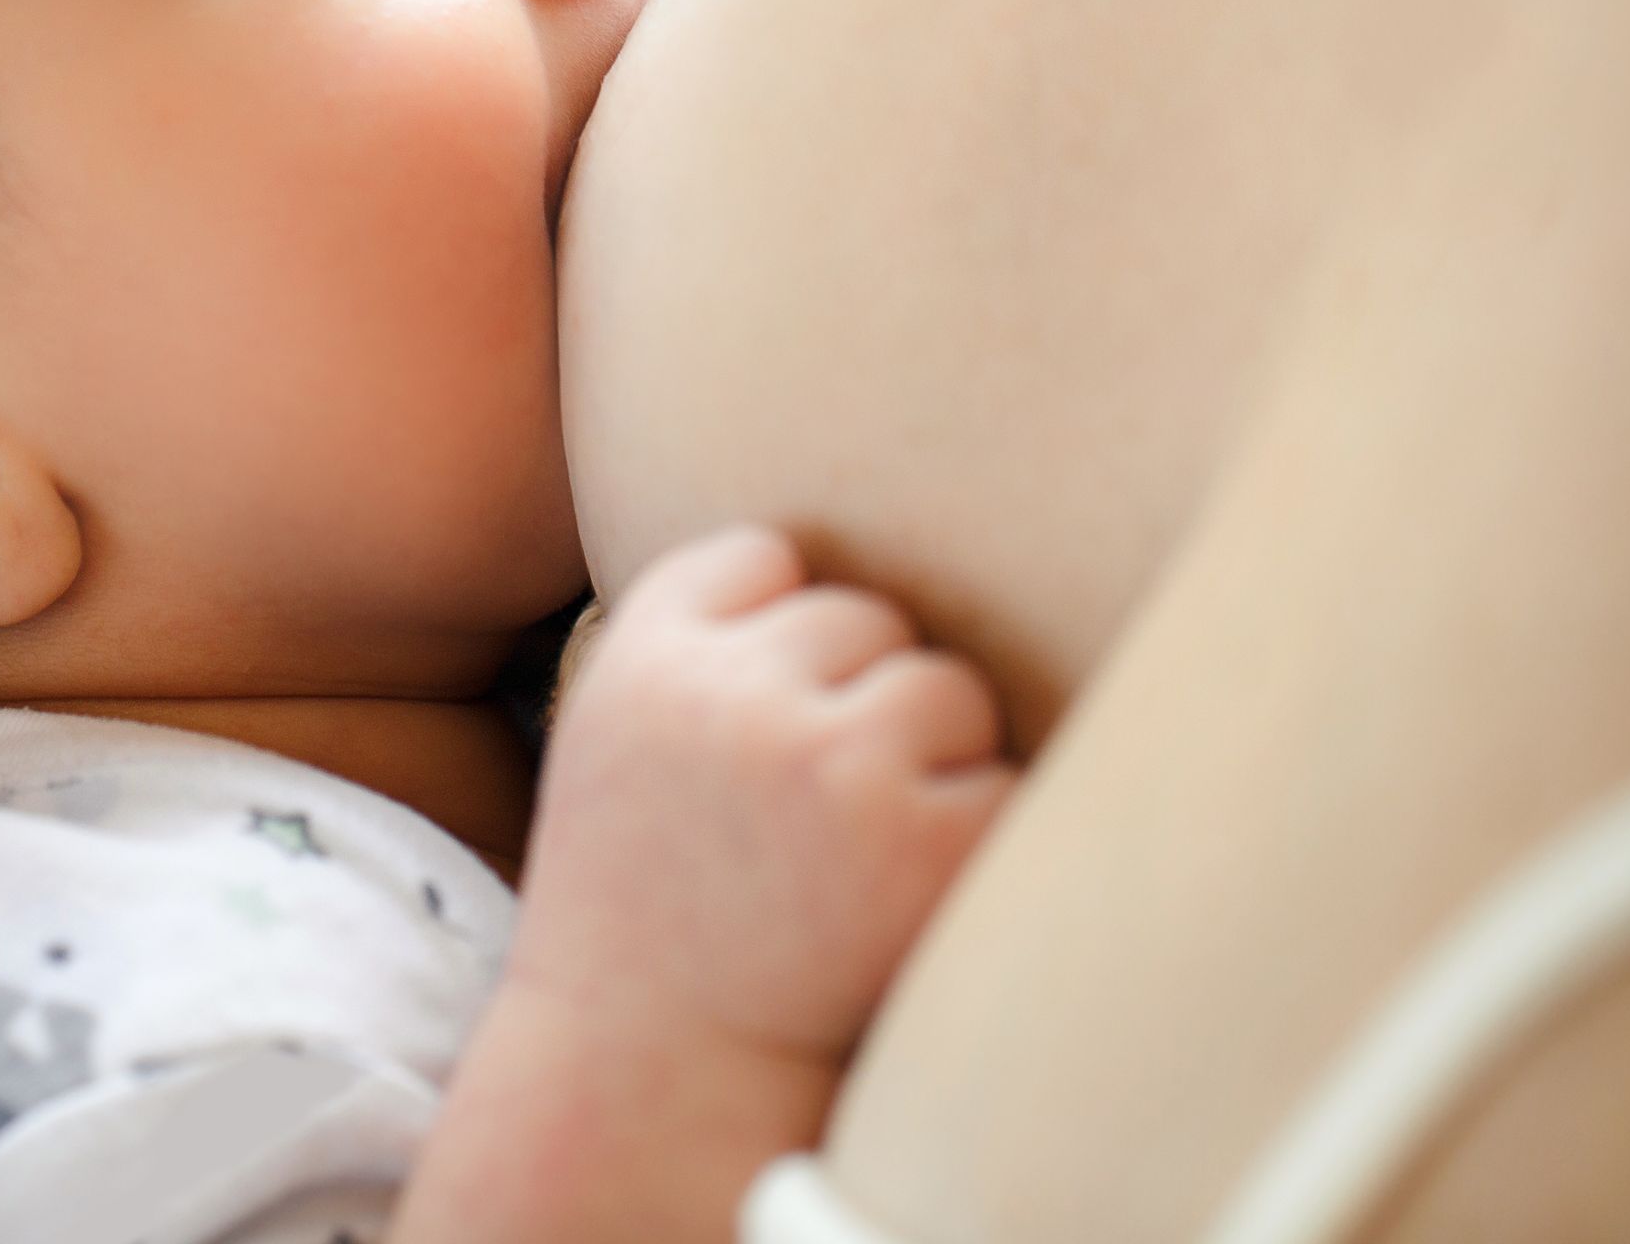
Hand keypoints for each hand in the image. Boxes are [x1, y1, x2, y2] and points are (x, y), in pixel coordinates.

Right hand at [513, 528, 1014, 1062]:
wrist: (655, 1071)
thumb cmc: (648, 898)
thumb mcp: (619, 733)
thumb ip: (701, 636)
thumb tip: (851, 558)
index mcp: (645, 657)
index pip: (766, 558)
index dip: (778, 639)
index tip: (755, 725)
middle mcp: (735, 696)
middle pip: (869, 620)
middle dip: (857, 703)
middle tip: (802, 817)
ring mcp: (835, 766)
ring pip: (947, 690)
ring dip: (929, 762)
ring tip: (851, 858)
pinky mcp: (928, 844)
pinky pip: (1009, 785)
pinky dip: (979, 839)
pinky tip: (904, 899)